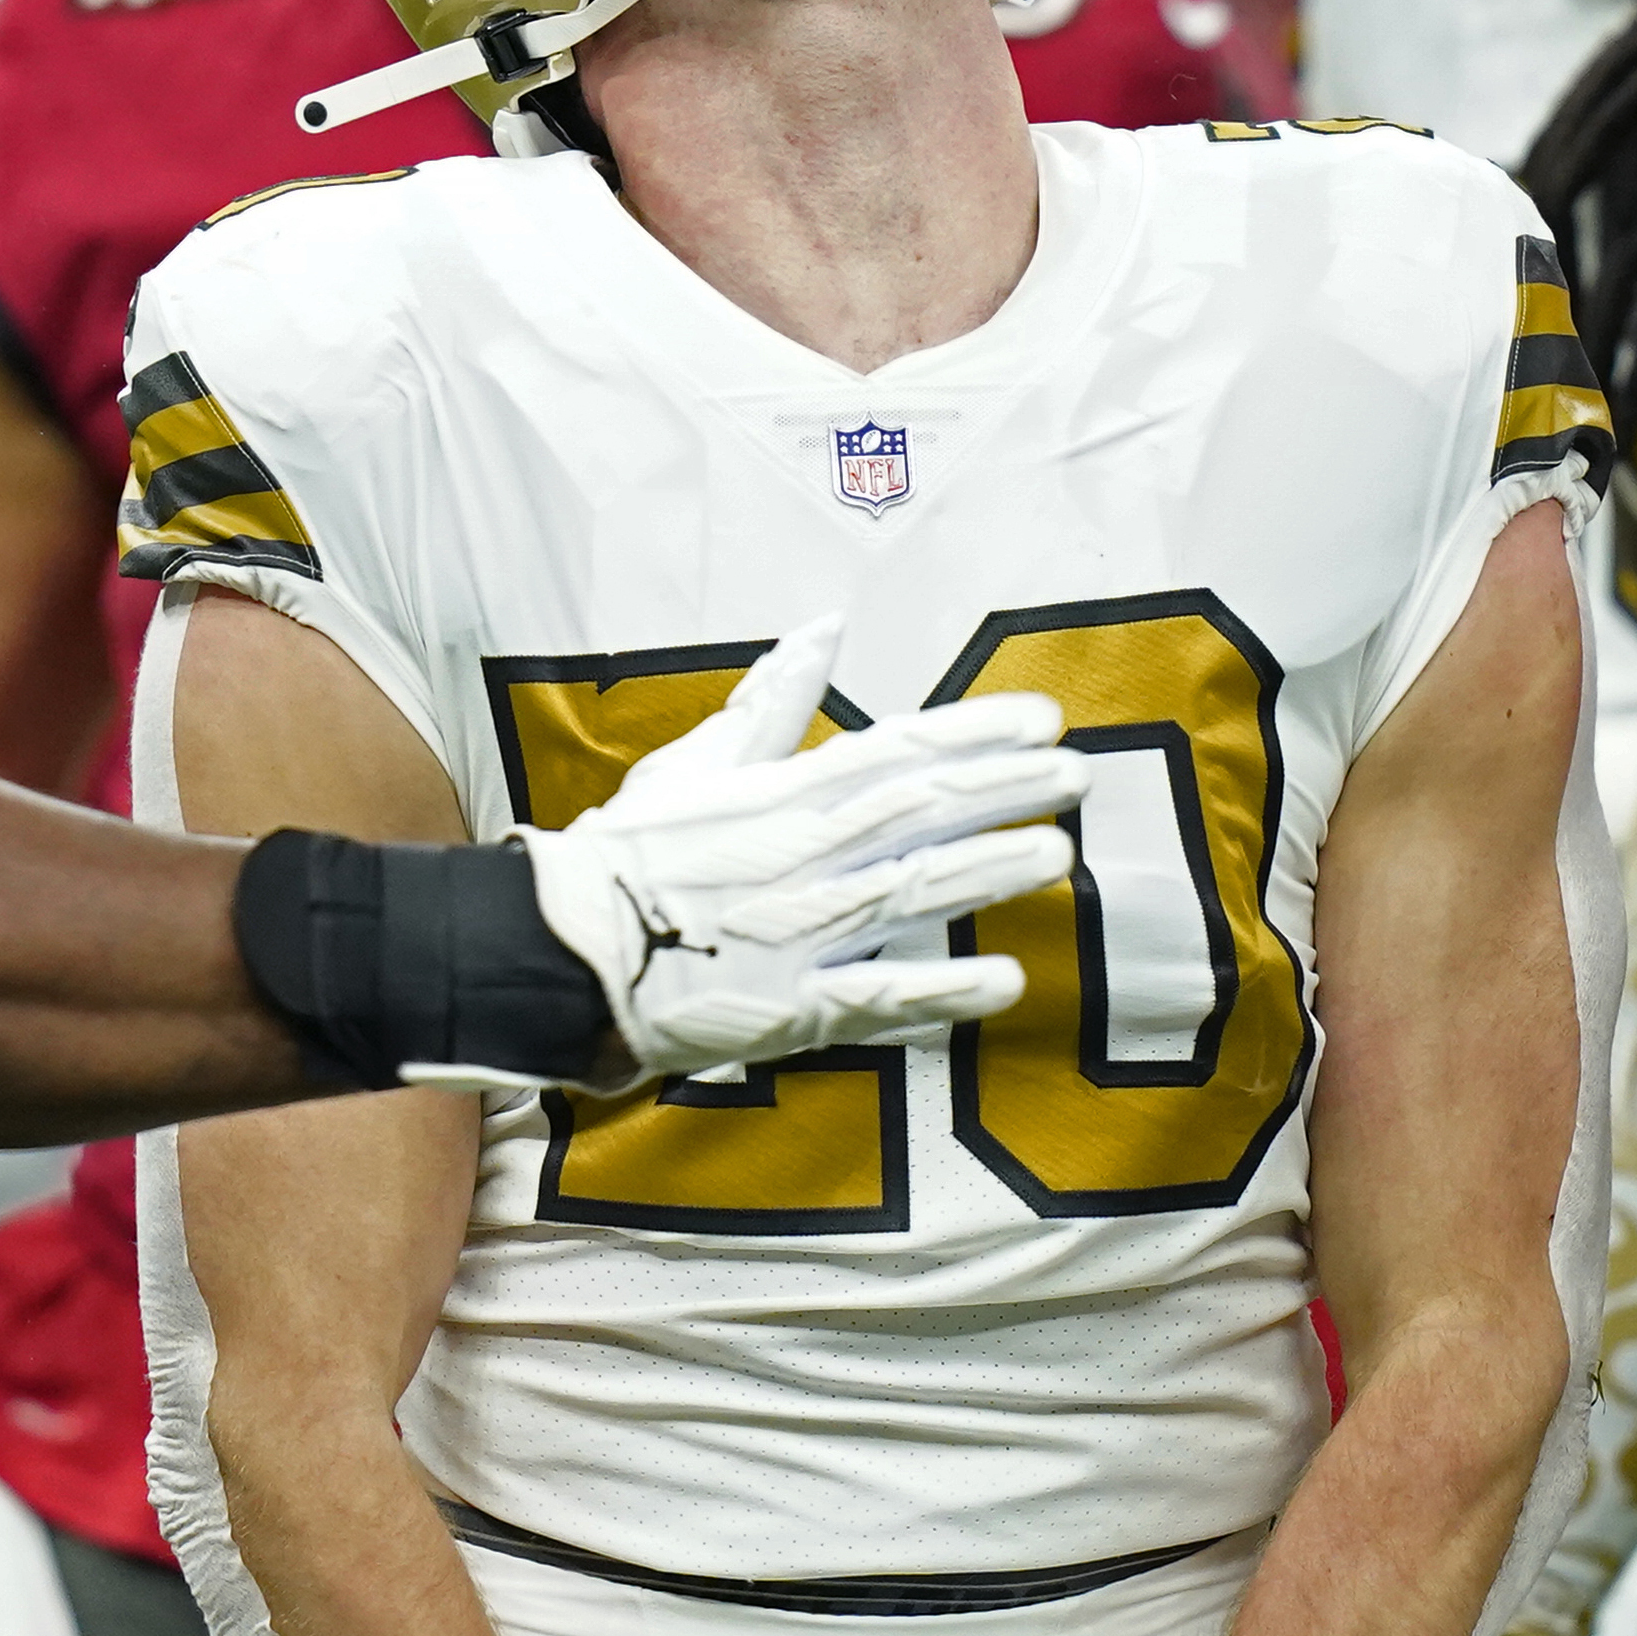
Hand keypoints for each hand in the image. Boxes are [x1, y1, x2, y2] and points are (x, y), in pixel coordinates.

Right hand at [493, 618, 1087, 1092]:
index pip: (898, 749)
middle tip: (1078, 776)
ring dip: (990, 870)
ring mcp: (800, 932)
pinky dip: (943, 990)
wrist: (557, 949)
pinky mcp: (792, 1008)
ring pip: (913, 892)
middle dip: (1007, 791)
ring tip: (1057, 854)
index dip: (976, 732)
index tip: (1043, 716)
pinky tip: (1006, 980)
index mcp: (782, 794)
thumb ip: (771, 701)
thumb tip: (823, 627)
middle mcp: (803, 856)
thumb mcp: (695, 764)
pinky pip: (879, 998)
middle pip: (922, 812)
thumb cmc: (629, 857)